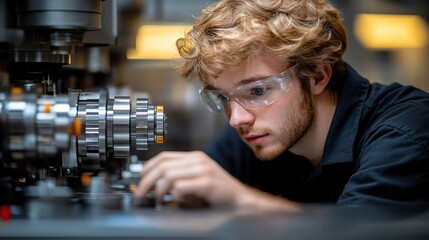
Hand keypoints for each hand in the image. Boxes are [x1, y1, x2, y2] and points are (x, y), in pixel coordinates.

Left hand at [134, 151, 299, 210]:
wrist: (240, 201)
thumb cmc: (219, 193)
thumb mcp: (196, 179)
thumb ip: (180, 176)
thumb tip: (156, 181)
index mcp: (195, 157)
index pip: (164, 156)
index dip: (148, 167)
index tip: (140, 179)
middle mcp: (198, 160)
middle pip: (163, 165)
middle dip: (147, 180)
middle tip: (141, 193)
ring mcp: (203, 170)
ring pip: (168, 175)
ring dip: (159, 190)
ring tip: (159, 200)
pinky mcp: (206, 183)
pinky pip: (180, 187)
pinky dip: (174, 196)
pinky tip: (176, 201)